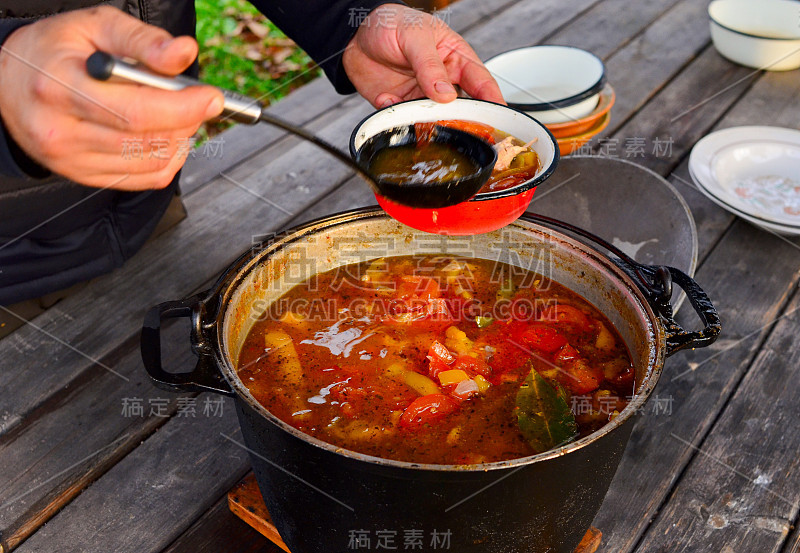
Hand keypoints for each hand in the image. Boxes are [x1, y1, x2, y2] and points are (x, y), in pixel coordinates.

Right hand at [0, 6, 223, 189]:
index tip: (211, 97)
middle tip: (197, 100)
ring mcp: (71, 160)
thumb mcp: (94, 27)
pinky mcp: (84, 176)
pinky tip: (168, 136)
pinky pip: (144, 178)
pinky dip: (168, 159)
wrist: (8, 84)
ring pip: (150, 162)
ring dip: (180, 139)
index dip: (182, 107)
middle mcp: (61, 130)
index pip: (135, 111)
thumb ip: (142, 40)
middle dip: (186, 120)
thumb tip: (184, 53)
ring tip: (179, 113)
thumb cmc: (54, 50)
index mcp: (60, 87)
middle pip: (146, 139)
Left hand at [342, 4, 503, 107]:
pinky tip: (389, 100)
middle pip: (461, 108)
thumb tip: (446, 94)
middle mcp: (442, 81)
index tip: (497, 118)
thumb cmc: (393, 24)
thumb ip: (429, 65)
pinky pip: (402, 119)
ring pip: (433, 118)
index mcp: (455, 59)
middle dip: (462, 120)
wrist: (356, 34)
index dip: (492, 100)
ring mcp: (421, 96)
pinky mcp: (400, 106)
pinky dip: (396, 116)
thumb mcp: (415, 36)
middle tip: (459, 128)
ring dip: (428, 121)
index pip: (480, 82)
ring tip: (419, 116)